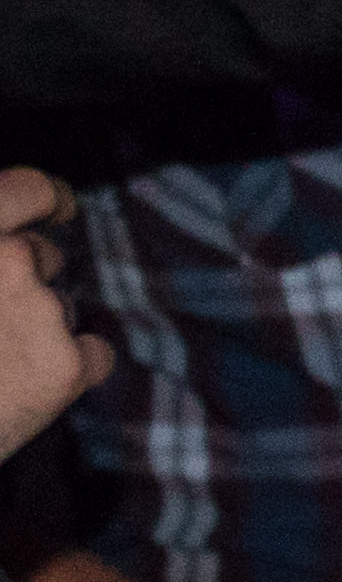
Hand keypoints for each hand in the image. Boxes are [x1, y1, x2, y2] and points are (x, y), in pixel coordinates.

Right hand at [0, 167, 110, 456]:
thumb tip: (11, 244)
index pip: (29, 190)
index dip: (49, 198)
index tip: (63, 207)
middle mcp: (7, 258)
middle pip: (43, 256)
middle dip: (27, 283)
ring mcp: (41, 309)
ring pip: (62, 308)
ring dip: (38, 329)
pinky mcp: (67, 364)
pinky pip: (93, 354)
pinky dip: (72, 369)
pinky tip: (27, 391)